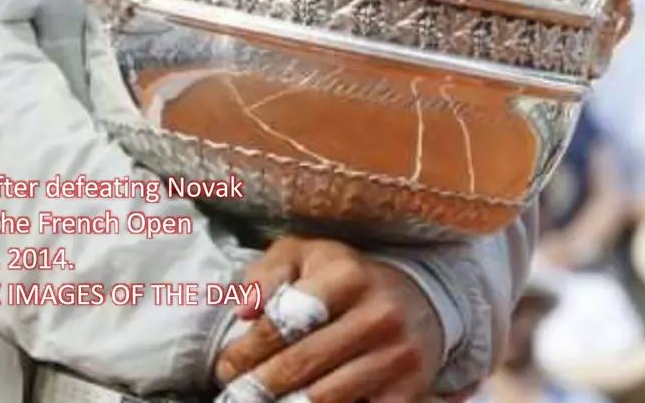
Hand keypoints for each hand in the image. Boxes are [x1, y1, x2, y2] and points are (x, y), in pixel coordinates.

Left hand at [215, 237, 444, 402]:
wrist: (418, 301)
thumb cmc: (344, 278)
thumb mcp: (304, 256)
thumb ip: (266, 274)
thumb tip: (243, 310)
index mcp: (348, 276)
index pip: (286, 320)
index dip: (248, 349)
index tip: (226, 366)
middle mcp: (378, 316)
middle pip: (301, 363)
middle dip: (259, 383)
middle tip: (236, 392)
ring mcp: (397, 357)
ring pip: (325, 396)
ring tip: (263, 402)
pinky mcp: (409, 391)